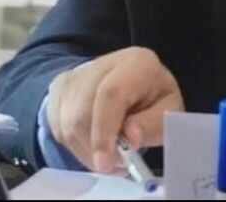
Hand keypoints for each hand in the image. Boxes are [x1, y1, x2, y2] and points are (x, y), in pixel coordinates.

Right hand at [47, 47, 183, 172]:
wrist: (132, 82)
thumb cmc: (153, 98)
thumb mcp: (167, 110)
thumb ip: (154, 124)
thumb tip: (132, 137)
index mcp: (138, 62)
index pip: (111, 93)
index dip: (105, 131)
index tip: (105, 162)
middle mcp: (106, 62)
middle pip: (83, 111)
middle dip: (95, 145)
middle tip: (113, 161)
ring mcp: (79, 73)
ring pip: (68, 121)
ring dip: (85, 147)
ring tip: (108, 150)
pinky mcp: (61, 87)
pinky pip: (58, 125)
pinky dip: (75, 142)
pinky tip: (95, 139)